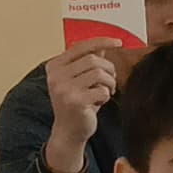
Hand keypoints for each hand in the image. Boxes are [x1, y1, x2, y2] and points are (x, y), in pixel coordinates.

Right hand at [38, 45, 121, 172]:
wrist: (69, 131)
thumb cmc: (77, 102)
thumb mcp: (79, 79)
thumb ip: (87, 62)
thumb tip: (102, 45)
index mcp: (54, 67)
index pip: (80, 46)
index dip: (101, 41)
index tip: (118, 42)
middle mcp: (55, 76)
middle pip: (94, 60)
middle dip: (109, 69)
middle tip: (110, 81)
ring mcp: (63, 89)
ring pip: (99, 73)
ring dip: (109, 83)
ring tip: (106, 92)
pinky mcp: (75, 101)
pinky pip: (102, 90)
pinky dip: (106, 95)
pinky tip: (99, 102)